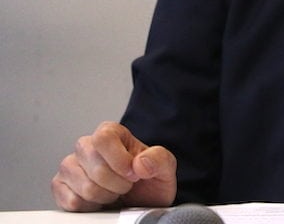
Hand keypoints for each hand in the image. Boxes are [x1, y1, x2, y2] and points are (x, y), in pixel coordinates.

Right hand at [51, 121, 176, 211]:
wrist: (140, 203)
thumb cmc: (149, 181)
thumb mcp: (165, 168)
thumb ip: (159, 159)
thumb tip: (140, 163)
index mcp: (111, 133)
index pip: (103, 138)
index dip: (119, 160)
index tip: (133, 174)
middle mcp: (86, 146)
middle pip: (95, 166)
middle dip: (117, 183)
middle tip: (126, 185)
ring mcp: (70, 167)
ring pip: (84, 187)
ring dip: (105, 196)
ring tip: (114, 193)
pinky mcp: (60, 187)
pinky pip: (72, 202)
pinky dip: (91, 207)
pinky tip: (99, 201)